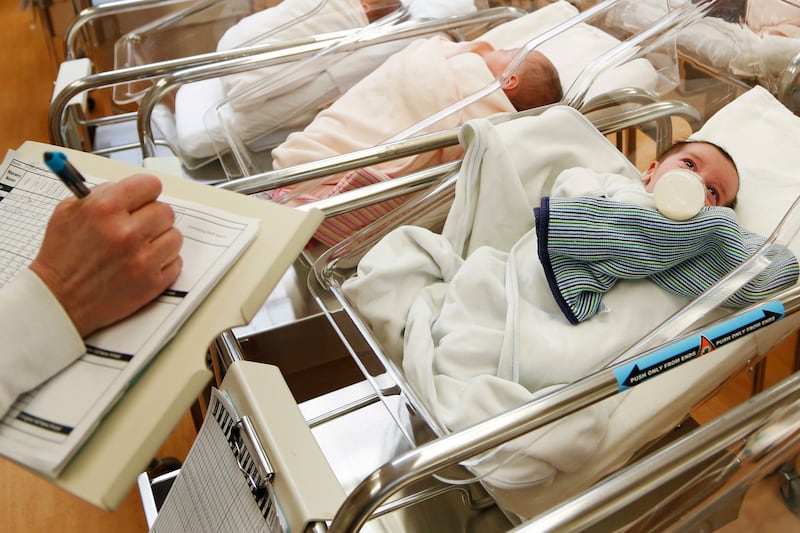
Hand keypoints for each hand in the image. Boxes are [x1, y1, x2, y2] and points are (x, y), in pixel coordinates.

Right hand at [29, 174, 182, 336]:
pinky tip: (143, 264)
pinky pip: (176, 262)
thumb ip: (100, 194)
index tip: (143, 199)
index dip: (146, 192)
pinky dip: (164, 263)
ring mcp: (142, 259)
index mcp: (105, 209)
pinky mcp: (152, 283)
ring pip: (175, 236)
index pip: (150, 185)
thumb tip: (127, 188)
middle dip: (152, 217)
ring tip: (141, 248)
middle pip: (166, 211)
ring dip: (161, 240)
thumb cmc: (62, 257)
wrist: (59, 300)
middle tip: (138, 227)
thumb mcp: (68, 212)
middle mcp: (126, 232)